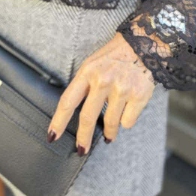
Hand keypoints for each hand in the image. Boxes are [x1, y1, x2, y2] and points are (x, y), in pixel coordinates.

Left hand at [47, 32, 155, 154]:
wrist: (143, 45)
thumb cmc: (115, 56)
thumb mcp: (93, 63)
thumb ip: (84, 85)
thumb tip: (75, 113)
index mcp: (88, 72)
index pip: (68, 101)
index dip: (59, 121)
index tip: (52, 136)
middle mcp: (103, 80)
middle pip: (87, 117)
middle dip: (83, 138)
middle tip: (81, 149)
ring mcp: (122, 88)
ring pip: (111, 124)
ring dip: (109, 132)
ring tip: (109, 133)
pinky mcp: (139, 95)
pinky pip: (128, 122)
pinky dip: (127, 120)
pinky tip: (128, 109)